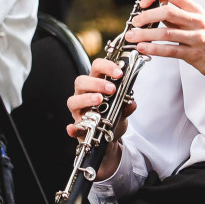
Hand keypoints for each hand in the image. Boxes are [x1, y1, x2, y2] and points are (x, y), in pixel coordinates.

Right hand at [66, 56, 133, 180]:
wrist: (107, 136)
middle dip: (97, 83)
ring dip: (86, 99)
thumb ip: (126, 105)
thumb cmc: (112, 116)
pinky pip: (72, 127)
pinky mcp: (77, 126)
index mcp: (95, 84)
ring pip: (73, 100)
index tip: (119, 73)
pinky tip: (75, 128)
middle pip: (81, 81)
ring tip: (100, 101)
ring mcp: (78, 109)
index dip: (106, 67)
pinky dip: (73, 128)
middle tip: (112, 89)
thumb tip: (132, 103)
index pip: (96, 67)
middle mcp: (83, 93)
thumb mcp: (122, 109)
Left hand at [124, 0, 204, 89]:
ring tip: (132, 37)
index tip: (143, 3)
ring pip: (165, 32)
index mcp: (196, 10)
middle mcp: (196, 21)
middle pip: (166, 11)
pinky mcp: (194, 55)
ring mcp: (196, 38)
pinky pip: (170, 50)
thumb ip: (180, 17)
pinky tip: (143, 49)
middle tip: (135, 22)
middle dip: (146, 16)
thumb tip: (157, 11)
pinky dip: (154, 49)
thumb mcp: (201, 23)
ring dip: (145, 34)